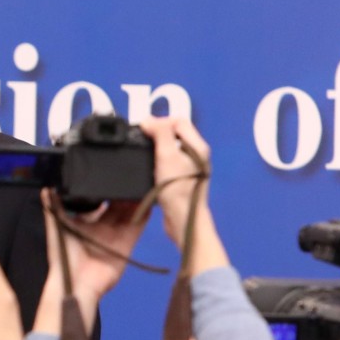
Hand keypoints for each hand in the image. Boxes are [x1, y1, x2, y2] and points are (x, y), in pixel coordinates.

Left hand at [36, 190, 147, 333]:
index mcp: (84, 224)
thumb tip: (46, 188)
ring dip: (133, 201)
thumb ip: (52, 209)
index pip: (96, 204)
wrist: (76, 283)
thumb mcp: (55, 229)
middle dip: (120, 193)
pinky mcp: (126, 245)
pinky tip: (149, 200)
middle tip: (127, 176)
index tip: (108, 175)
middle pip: (115, 207)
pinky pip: (137, 227)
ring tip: (139, 183)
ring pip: (127, 214)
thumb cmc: (63, 257)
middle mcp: (101, 229)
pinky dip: (143, 215)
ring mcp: (115, 237)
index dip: (103, 191)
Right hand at [140, 118, 227, 273]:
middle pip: (174, 133)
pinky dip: (156, 160)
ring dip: (155, 147)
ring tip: (144, 152)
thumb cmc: (178, 190)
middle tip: (141, 139)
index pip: (179, 121)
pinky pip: (167, 162)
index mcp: (197, 146)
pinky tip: (148, 167)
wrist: (182, 219)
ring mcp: (189, 168)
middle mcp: (196, 154)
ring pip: (169, 148)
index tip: (144, 128)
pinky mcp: (180, 179)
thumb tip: (148, 120)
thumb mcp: (166, 155)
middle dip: (156, 132)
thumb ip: (160, 132)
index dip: (160, 120)